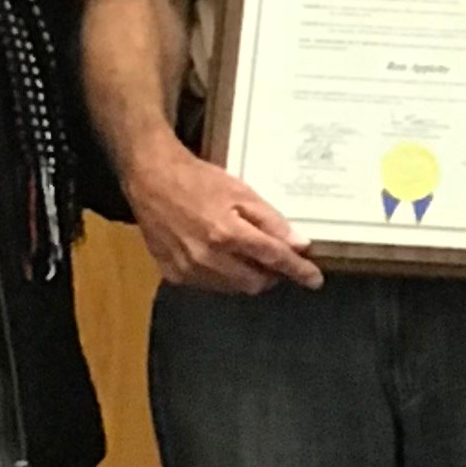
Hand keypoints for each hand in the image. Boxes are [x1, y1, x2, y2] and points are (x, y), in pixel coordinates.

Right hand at [124, 140, 321, 295]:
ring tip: (244, 254)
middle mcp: (207, 258)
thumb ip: (271, 221)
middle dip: (271, 275)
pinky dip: (223, 276)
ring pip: (232, 288)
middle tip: (274, 259)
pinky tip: (219, 256)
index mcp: (227, 233)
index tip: (315, 280)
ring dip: (247, 276)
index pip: (273, 259)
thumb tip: (299, 245)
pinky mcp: (173, 275)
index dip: (297, 270)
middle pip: (254, 282)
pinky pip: (210, 285)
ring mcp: (188, 270)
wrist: (150, 179)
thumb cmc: (199, 180)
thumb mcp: (241, 192)